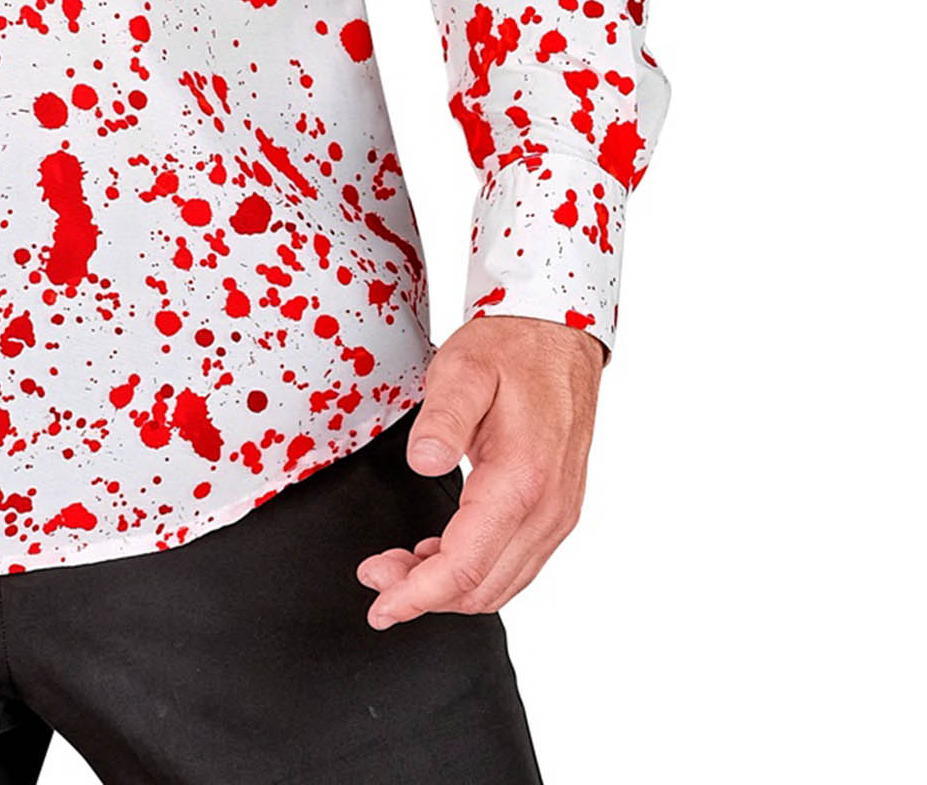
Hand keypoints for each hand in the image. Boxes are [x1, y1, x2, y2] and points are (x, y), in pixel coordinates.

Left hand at [355, 312, 603, 627]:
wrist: (558, 335)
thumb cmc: (510, 349)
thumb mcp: (463, 368)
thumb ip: (443, 418)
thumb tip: (422, 464)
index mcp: (521, 480)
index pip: (466, 565)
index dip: (417, 594)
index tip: (380, 602)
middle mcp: (549, 509)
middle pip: (482, 588)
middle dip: (423, 595)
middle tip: (377, 576)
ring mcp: (558, 514)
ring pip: (501, 585)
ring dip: (448, 588)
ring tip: (400, 567)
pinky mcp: (558, 511)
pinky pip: (515, 565)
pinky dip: (475, 572)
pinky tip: (439, 554)